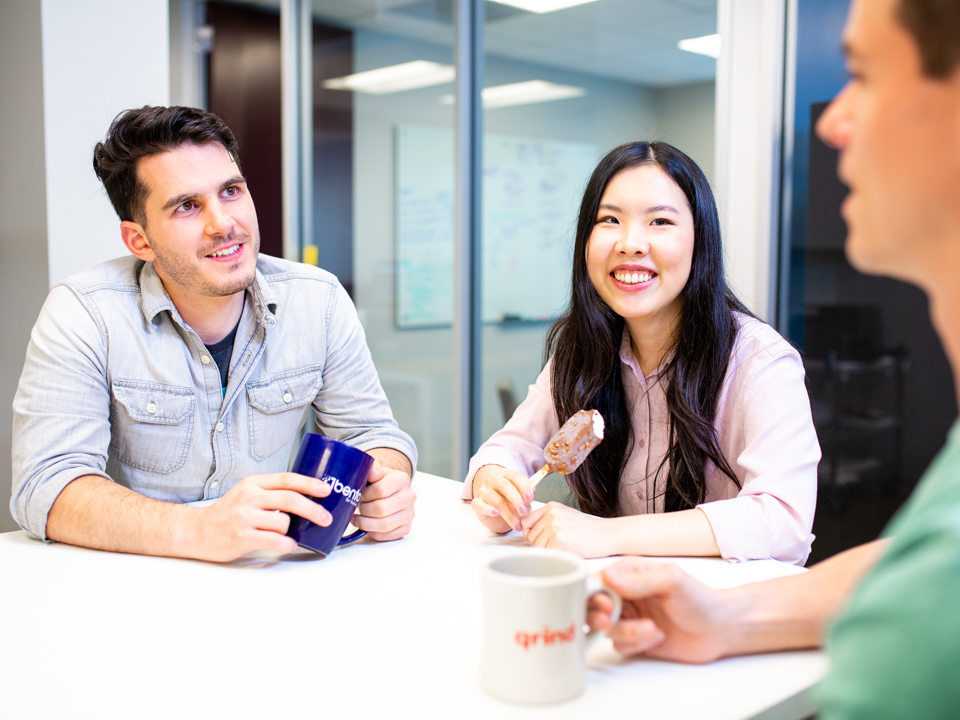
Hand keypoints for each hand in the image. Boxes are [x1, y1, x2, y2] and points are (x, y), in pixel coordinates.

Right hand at [192, 472, 332, 561]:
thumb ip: (270, 493)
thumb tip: (306, 497)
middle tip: (326, 518)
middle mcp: (249, 497)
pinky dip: (286, 544)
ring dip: (291, 531)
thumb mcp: (247, 494)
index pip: (287, 479)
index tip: (326, 490)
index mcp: (253, 483)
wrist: (196, 531)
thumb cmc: (227, 513)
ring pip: (284, 522)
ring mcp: (244, 517)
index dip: (310, 484)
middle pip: (290, 499)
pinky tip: (286, 544)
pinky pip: (275, 540)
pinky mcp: (242, 537)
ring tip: (283, 534)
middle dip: (313, 509)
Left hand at [351, 460, 415, 540]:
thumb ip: (372, 467)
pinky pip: (388, 535)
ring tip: (359, 518)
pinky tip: (367, 526)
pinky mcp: (406, 527)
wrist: (388, 490)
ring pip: (385, 525)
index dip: (365, 495)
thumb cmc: (377, 481)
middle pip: (382, 509)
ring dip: (366, 524)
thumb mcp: (373, 470)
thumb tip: (374, 474)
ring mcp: (410, 513)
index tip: (360, 494)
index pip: (380, 490)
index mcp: (402, 479)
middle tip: (358, 507)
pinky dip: (373, 533)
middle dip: (364, 510)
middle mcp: (409, 496)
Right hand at [470, 464, 533, 533]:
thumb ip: (526, 492)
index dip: (524, 487)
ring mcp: (483, 490)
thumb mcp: (520, 494)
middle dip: (517, 500)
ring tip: (517, 524)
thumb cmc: (509, 499)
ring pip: (496, 500)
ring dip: (508, 514)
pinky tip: (497, 513)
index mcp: (505, 474)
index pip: (515, 476)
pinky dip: (488, 509)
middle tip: (524, 513)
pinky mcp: (476, 502)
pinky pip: (480, 505)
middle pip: (505, 486)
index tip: (530, 499)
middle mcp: (493, 480)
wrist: (493, 508)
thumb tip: (533, 489)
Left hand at [521, 502, 614, 557]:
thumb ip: (546, 519)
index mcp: (551, 507)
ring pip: (537, 546)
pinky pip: (547, 554)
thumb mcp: (565, 515)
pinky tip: (567, 550)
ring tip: (564, 546)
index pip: (525, 521)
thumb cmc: (587, 528)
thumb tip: (526, 531)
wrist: (607, 535)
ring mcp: (555, 528)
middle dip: (540, 543)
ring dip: (548, 550)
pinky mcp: (560, 542)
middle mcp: (551, 515)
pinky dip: (555, 556)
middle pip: (530, 536)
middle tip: (557, 542)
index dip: (530, 532)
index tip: (538, 537)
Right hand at [587, 557, 731, 663]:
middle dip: (600, 617)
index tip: (604, 606)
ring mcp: (627, 617)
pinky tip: (657, 637)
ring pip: (606, 629)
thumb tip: (609, 578)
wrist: (719, 628)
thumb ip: (640, 580)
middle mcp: (623, 593)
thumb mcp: (671, 581)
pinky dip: (636, 644)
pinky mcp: (633, 638)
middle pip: (591, 607)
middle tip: (611, 621)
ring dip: (628, 633)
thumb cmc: (699, 598)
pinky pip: (619, 645)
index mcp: (627, 572)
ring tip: (653, 629)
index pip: (595, 581)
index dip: (592, 595)